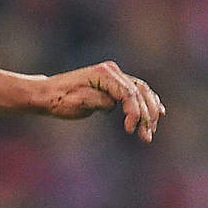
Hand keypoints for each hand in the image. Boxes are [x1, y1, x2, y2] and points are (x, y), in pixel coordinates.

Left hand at [42, 61, 164, 141]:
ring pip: (142, 92)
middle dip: (146, 115)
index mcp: (103, 73)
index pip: (128, 93)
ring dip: (150, 112)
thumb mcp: (76, 102)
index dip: (134, 112)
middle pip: (140, 92)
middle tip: (146, 137)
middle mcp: (112, 71)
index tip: (129, 130)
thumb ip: (97, 100)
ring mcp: (114, 76)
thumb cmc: (59, 99)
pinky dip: (148, 103)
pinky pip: (137, 92)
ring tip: (149, 132)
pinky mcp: (114, 84)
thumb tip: (114, 104)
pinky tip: (159, 113)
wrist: (48, 94)